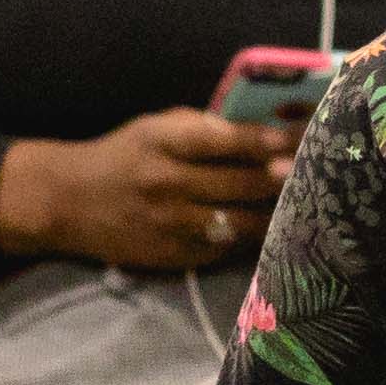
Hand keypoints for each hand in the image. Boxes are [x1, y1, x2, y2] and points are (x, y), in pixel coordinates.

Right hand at [0, 105, 293, 272]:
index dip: (267, 139)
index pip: (226, 140)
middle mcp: (168, 183)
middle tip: (317, 170)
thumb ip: (202, 129)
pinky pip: (225, 247)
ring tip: (306, 203)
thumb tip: (263, 132)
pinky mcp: (174, 255)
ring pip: (241, 221)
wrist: (68, 203)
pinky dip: (250, 237)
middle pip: (242, 183)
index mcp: (164, 142)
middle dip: (283, 177)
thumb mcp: (153, 128)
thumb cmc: (121, 156)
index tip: (299, 136)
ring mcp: (172, 223)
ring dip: (276, 213)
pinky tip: (274, 229)